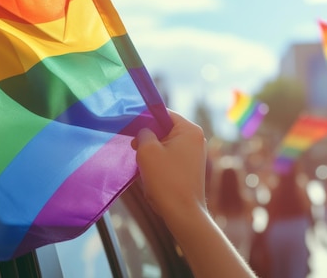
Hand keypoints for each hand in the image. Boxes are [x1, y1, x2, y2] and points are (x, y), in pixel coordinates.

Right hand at [131, 110, 206, 225]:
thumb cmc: (165, 180)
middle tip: (135, 149)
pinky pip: (169, 157)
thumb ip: (143, 133)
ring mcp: (195, 155)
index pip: (164, 114)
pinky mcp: (190, 168)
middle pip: (165, 129)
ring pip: (165, 144)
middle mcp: (196, 139)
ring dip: (151, 152)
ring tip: (143, 165)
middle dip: (148, 138)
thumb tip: (144, 132)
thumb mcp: (147, 150)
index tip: (131, 127)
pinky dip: (158, 162)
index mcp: (190, 130)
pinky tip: (150, 174)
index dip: (145, 118)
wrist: (182, 212)